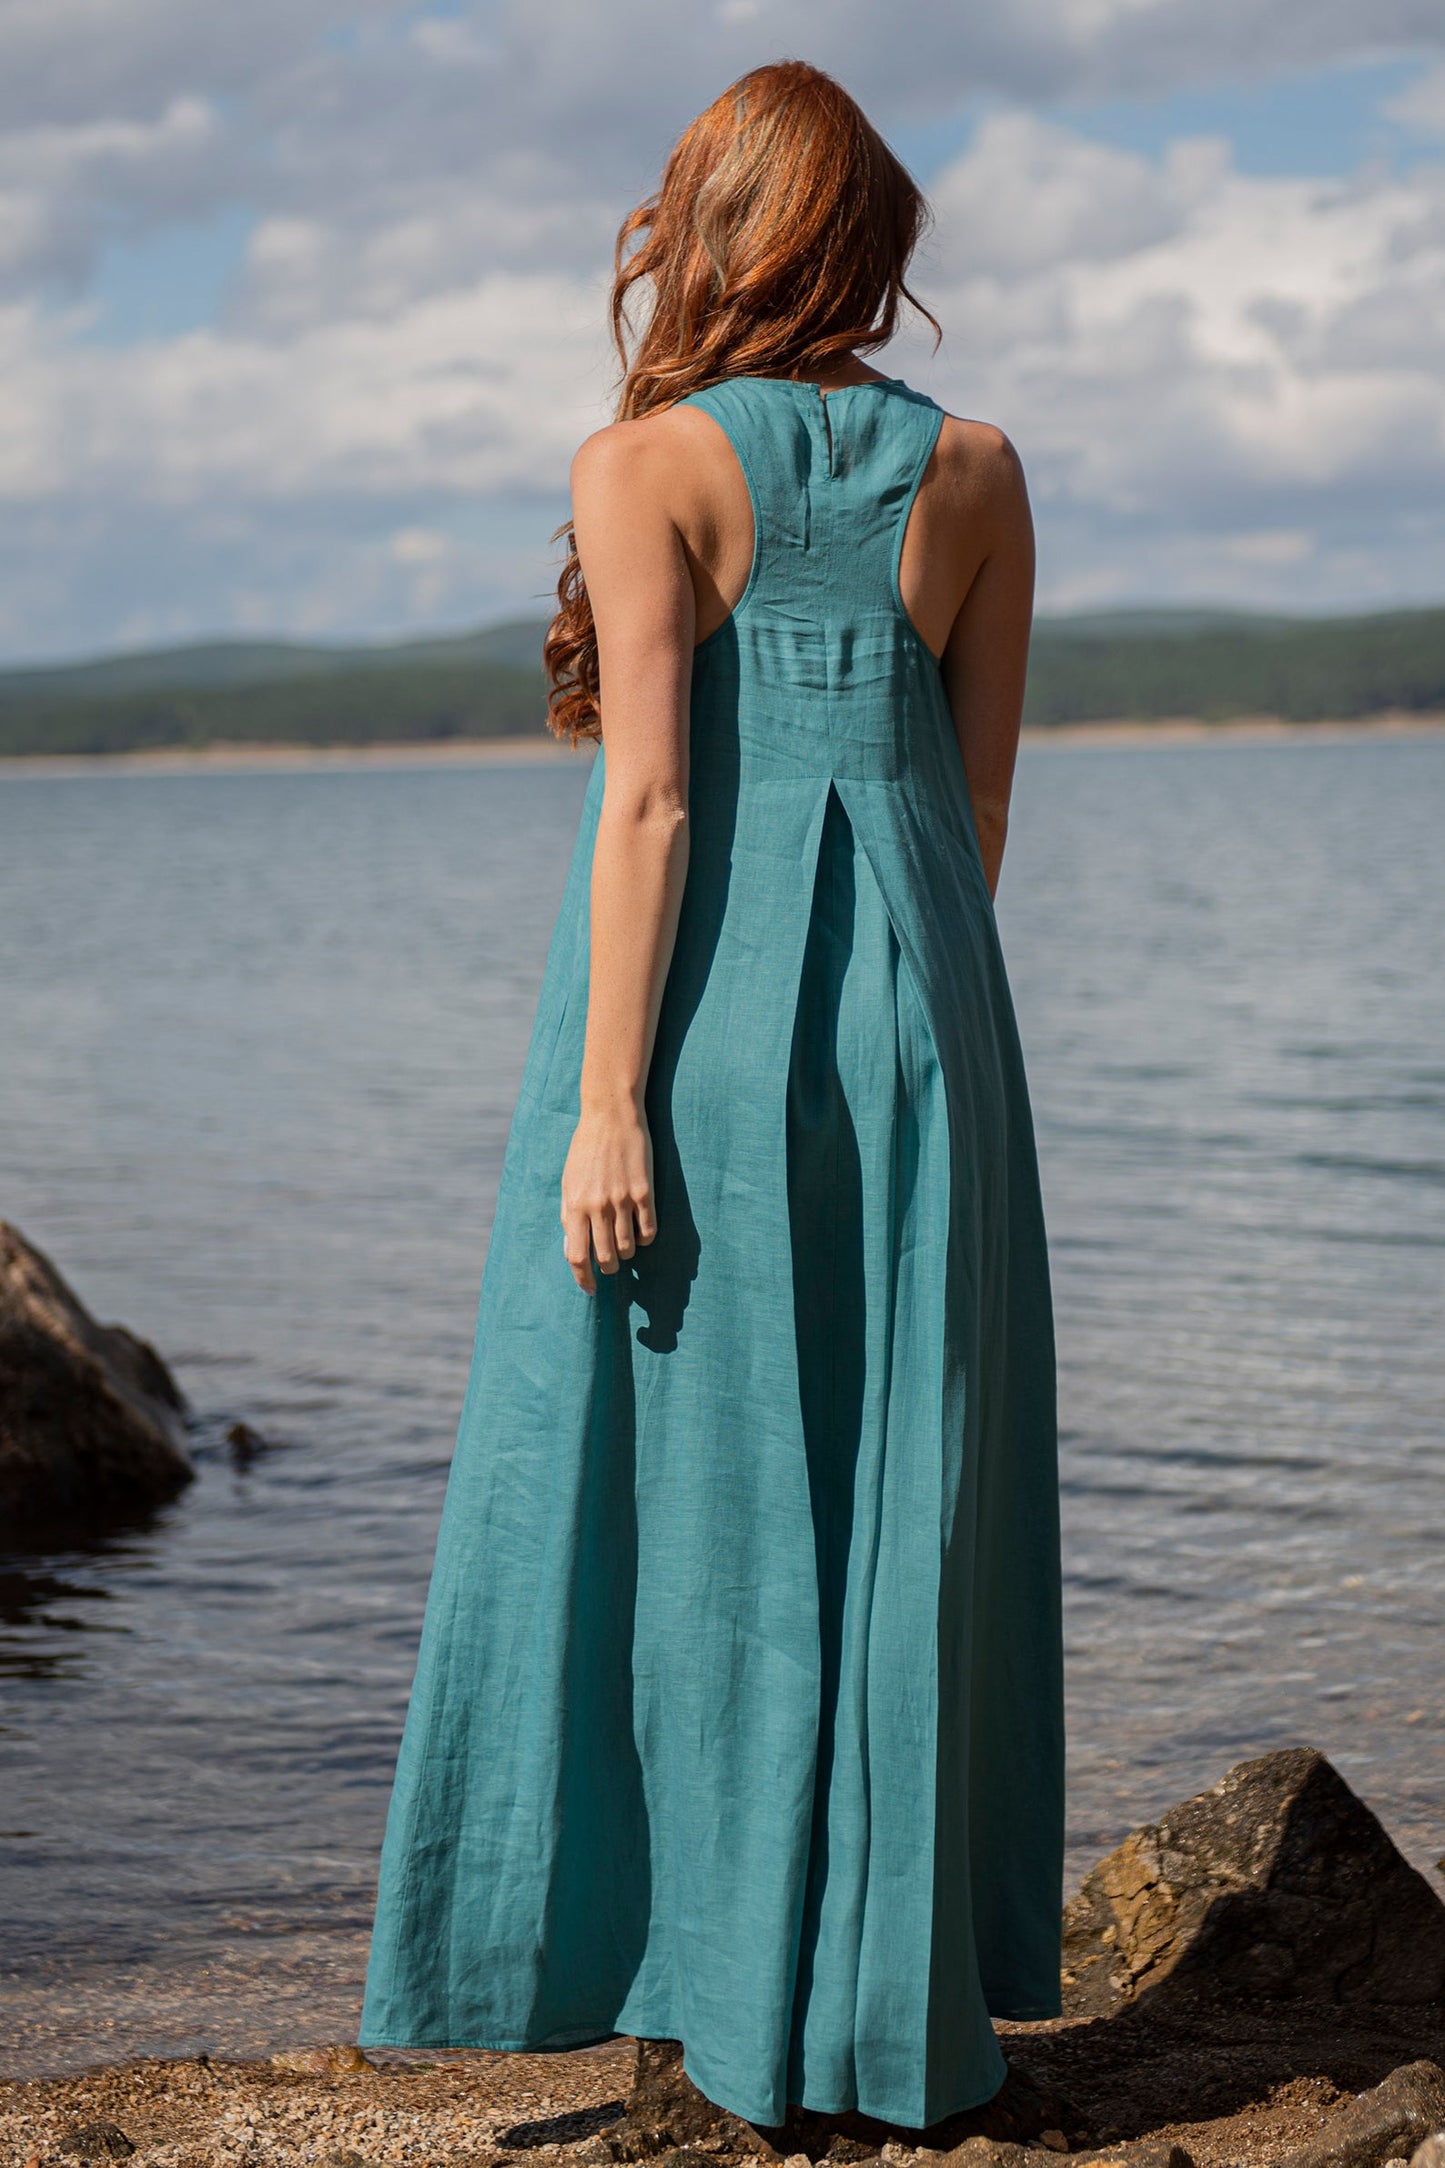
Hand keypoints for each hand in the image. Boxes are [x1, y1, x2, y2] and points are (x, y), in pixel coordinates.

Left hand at [560, 1101, 656, 1293]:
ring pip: (627, 1248)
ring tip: (624, 1246)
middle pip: (604, 1258)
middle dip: (608, 1268)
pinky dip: (645, 1239)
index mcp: (575, 1205)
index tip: (589, 1290)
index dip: (583, 1279)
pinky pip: (648, 1231)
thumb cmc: (585, 1150)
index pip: (577, 1256)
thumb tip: (572, 1251)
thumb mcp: (568, 1183)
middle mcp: (597, 1206)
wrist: (611, 1116)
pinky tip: (640, 1234)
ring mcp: (622, 1200)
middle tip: (610, 1265)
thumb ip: (569, 1217)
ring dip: (626, 1254)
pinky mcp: (644, 1192)